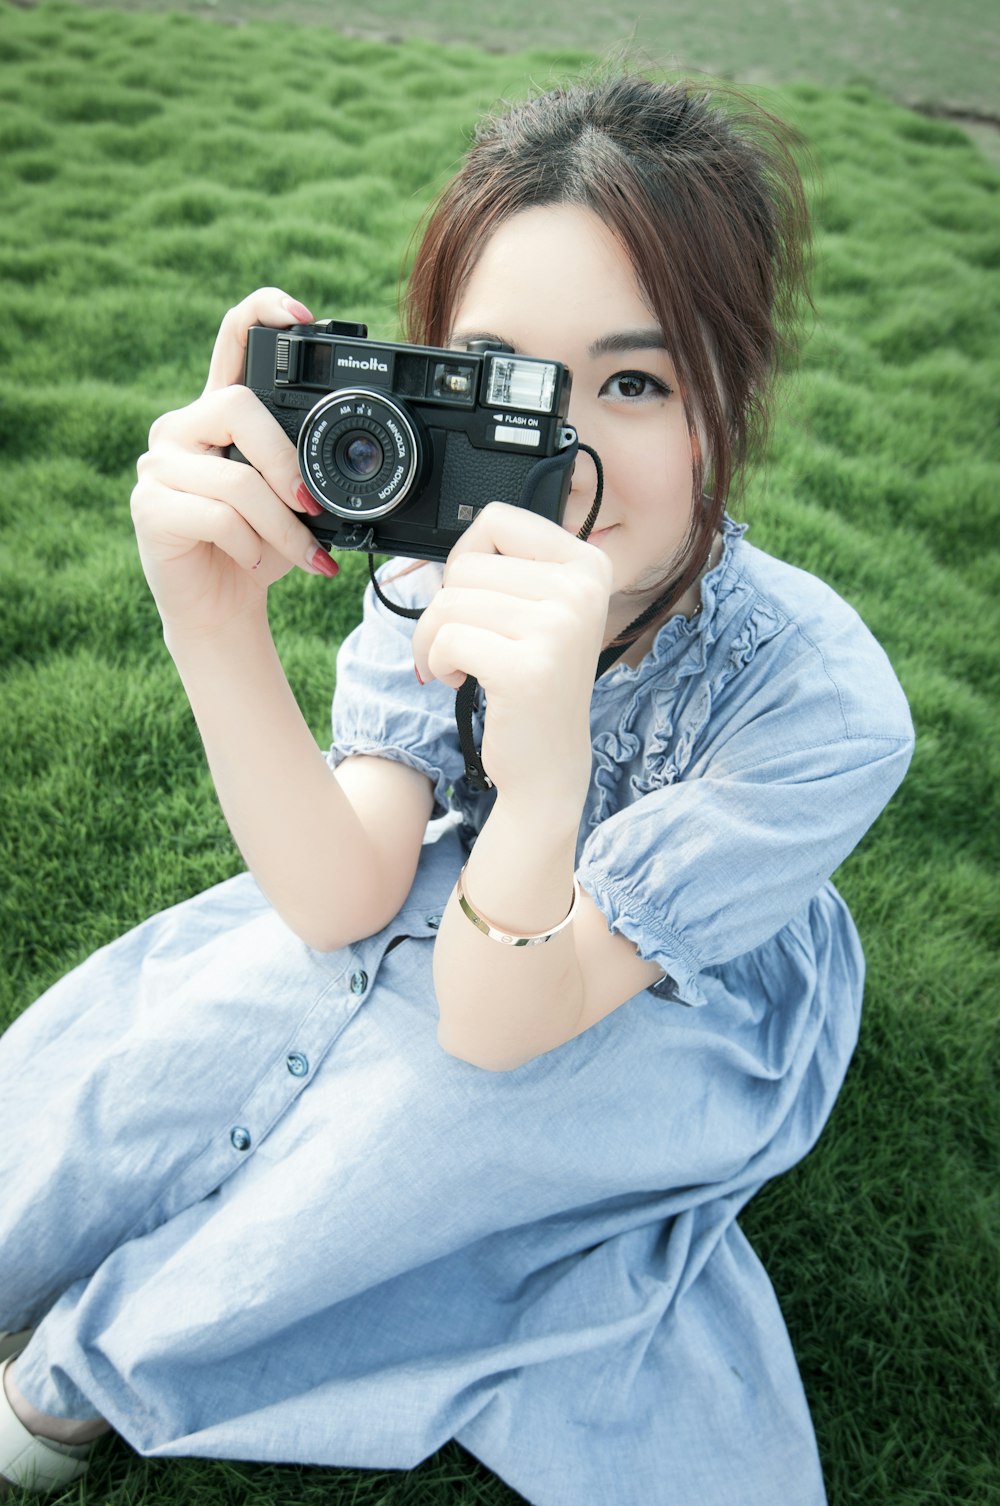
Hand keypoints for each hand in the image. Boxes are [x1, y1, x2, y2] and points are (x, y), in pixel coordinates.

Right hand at [130, 288, 335, 640]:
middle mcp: (182, 428)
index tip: (301, 317)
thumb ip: (307, 469)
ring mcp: (158, 465)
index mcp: (219, 414)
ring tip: (302, 554)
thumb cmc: (259, 548)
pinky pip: (219, 517)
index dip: (262, 313)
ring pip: (236, 478)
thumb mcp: (294, 503)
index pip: (232, 338)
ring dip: (282, 527)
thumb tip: (354, 464)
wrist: (219, 609)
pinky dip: (251, 547)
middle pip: (238, 407)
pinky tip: (252, 562)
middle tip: (313, 507)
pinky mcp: (148, 507)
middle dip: (287, 464)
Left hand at [411, 503, 612, 815]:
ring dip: (432, 638)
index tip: (474, 595)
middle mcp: (582, 590)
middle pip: (467, 564)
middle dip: (444, 606)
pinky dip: (436, 662)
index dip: (467, 557)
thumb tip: (457, 542)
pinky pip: (448, 639)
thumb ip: (507, 565)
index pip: (499, 518)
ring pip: (449, 601)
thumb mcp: (538, 610)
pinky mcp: (529, 668)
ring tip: (457, 664)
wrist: (548, 762)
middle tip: (463, 642)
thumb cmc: (531, 681)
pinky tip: (458, 680)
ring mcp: (560, 628)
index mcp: (588, 565)